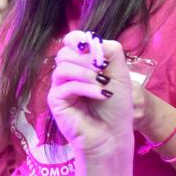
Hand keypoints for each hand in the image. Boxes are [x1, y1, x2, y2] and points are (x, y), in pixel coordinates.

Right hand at [47, 31, 135, 158]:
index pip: (70, 41)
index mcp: (82, 64)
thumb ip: (110, 52)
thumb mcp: (120, 73)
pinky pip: (65, 86)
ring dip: (86, 73)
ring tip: (103, 84)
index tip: (93, 48)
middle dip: (86, 58)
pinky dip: (85, 87)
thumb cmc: (116, 108)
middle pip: (65, 52)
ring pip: (63, 67)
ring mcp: (59, 87)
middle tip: (103, 70)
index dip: (78, 40)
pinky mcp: (55, 101)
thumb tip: (92, 41)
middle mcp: (68, 74)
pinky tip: (100, 95)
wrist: (112, 135)